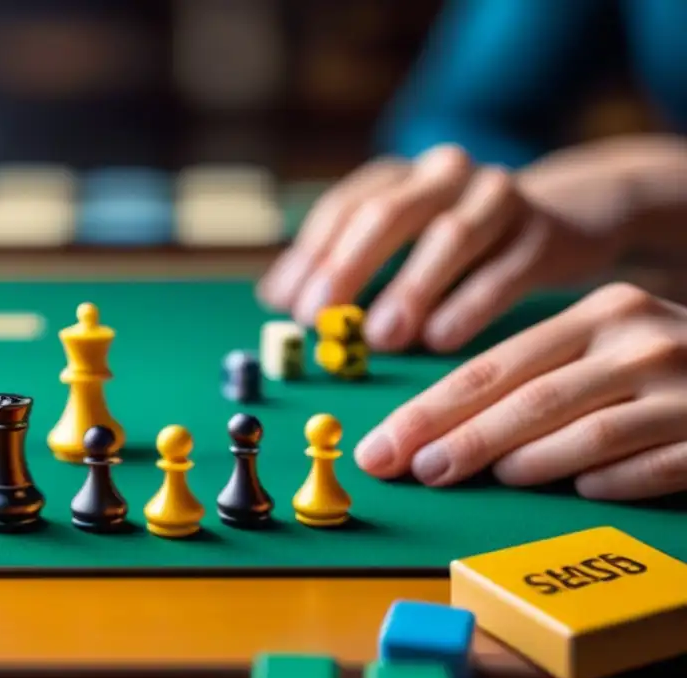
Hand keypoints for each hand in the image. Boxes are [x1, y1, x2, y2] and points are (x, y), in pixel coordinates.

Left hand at [258, 144, 627, 352]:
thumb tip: (276, 300)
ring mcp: (498, 197)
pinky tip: (440, 341)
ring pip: (449, 237)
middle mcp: (444, 174)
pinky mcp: (541, 233)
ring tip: (379, 336)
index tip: (286, 306)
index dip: (312, 256)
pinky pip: (503, 271)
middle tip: (319, 317)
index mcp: (399, 177)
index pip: (344, 208)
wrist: (564, 219)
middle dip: (348, 267)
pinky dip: (469, 306)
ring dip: (409, 289)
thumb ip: (340, 268)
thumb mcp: (398, 246)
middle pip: (388, 213)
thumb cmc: (460, 248)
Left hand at [354, 283, 686, 500]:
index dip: (429, 410)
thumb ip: (533, 381)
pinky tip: (579, 492)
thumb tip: (438, 435)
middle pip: (529, 399)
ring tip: (486, 479)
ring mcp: (684, 387)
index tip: (380, 446)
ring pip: (586, 433)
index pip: (494, 367)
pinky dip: (608, 483)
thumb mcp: (599, 353)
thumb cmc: (660, 372)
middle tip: (408, 471)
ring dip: (526, 462)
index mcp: (597, 316)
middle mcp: (639, 341)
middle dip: (459, 439)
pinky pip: (650, 466)